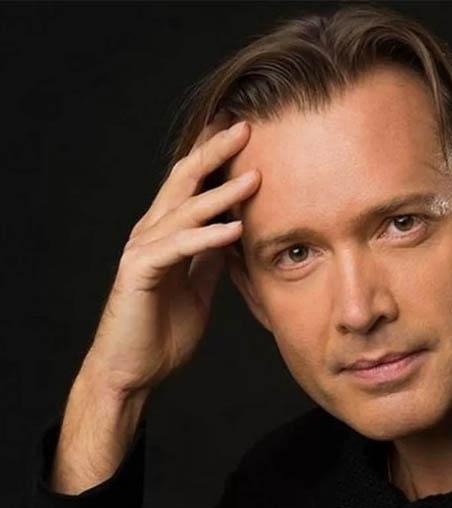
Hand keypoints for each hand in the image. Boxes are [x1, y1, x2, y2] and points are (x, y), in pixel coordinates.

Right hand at [83, 112, 259, 395]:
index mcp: (166, 234)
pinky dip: (208, 238)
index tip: (245, 136)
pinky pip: (179, 249)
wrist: (132, 370)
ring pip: (184, 211)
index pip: (192, 186)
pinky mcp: (140, 272)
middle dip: (215, 153)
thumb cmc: (163, 331)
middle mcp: (151, 233)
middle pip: (184, 182)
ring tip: (254, 178)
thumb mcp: (198, 288)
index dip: (215, 158)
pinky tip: (234, 229)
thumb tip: (232, 235)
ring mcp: (143, 250)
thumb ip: (210, 259)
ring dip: (220, 194)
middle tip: (246, 127)